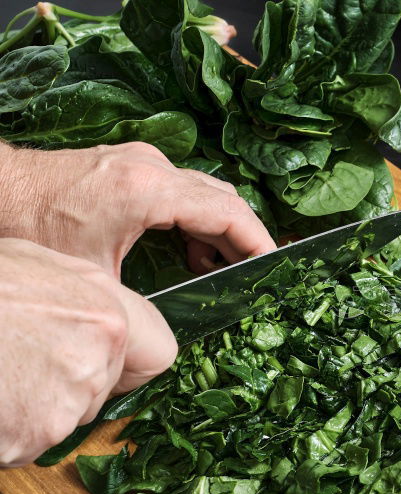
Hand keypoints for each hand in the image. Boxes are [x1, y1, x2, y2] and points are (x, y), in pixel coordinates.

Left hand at [0, 141, 276, 277]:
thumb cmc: (27, 226)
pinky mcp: (130, 166)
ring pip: (205, 193)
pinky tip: (192, 251)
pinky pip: (183, 190)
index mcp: (149, 190)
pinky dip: (197, 219)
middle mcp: (152, 167)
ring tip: (224, 270)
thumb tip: (175, 327)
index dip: (258, 242)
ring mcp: (141, 162)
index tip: (275, 267)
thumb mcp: (93, 274)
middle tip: (255, 275)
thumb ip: (143, 296)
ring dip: (220, 230)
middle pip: (224, 199)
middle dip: (245, 238)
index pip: (228, 212)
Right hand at [0, 239, 176, 465]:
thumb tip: (102, 316)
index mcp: (106, 312)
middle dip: (71, 383)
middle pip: (104, 390)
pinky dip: (6, 430)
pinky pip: (26, 442)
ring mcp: (64, 402)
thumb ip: (83, 294)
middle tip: (19, 359)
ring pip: (64, 418)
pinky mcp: (29, 437)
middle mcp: (96, 357)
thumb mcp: (33, 263)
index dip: (134, 361)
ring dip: (33, 407)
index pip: (160, 353)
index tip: (111, 361)